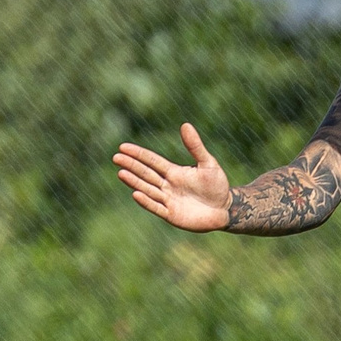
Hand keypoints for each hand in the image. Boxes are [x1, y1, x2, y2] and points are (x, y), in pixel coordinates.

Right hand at [115, 124, 231, 231]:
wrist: (225, 209)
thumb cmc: (216, 185)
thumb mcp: (208, 163)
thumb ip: (195, 146)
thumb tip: (185, 125)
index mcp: (173, 172)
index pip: (152, 161)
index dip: (138, 154)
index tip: (123, 147)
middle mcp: (167, 185)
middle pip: (146, 174)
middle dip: (131, 166)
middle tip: (116, 158)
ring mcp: (168, 200)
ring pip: (148, 189)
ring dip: (134, 182)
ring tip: (121, 173)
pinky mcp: (172, 215)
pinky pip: (157, 207)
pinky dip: (147, 201)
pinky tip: (136, 194)